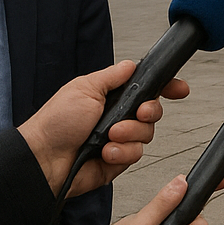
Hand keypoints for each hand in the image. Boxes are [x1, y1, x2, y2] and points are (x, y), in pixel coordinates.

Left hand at [17, 60, 189, 196]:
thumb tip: (130, 64)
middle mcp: (117, 117)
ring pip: (147, 134)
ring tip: (109, 136)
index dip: (166, 87)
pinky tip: (106, 152)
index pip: (146, 88)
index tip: (179, 89)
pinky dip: (122, 152)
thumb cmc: (55, 123)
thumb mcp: (84, 88)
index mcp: (110, 97)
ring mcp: (119, 139)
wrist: (44, 159)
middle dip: (148, 112)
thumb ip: (112, 76)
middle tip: (137, 113)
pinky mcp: (118, 160)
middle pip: (153, 111)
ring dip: (130, 134)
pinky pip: (136, 154)